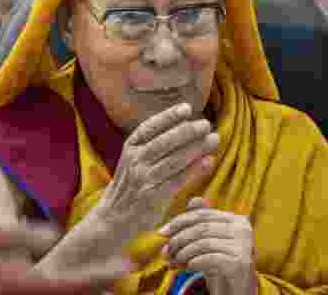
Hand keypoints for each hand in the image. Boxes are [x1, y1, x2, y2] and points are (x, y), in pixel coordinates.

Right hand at [97, 103, 218, 235]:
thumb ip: (153, 145)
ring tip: (213, 139)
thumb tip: (184, 126)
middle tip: (206, 124)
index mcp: (130, 147)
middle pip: (165, 141)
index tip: (187, 108)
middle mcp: (135, 160)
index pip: (150, 126)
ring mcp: (144, 178)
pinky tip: (208, 161)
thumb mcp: (133, 160)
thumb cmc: (130, 185)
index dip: (169, 116)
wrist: (114, 217)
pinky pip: (178, 179)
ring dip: (197, 147)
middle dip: (188, 130)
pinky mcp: (153, 196)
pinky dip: (195, 169)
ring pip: (174, 159)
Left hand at [160, 198, 255, 294]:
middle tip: (165, 252)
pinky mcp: (240, 263)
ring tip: (174, 263)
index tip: (161, 233)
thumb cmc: (222, 264)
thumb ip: (202, 223)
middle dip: (178, 239)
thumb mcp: (210, 242)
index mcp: (235, 220)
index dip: (179, 222)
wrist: (238, 290)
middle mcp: (242, 230)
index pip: (202, 215)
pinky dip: (194, 262)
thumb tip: (193, 200)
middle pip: (201, 228)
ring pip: (203, 243)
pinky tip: (188, 268)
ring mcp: (243, 246)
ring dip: (183, 254)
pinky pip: (209, 258)